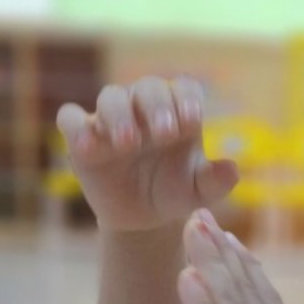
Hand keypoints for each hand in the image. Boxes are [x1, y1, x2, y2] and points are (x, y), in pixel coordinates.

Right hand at [56, 77, 238, 232]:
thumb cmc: (173, 192)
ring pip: (110, 96)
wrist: (142, 217)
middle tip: (166, 133)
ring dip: (120, 114)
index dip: (187, 99)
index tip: (194, 122)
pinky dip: (76, 127)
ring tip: (129, 142)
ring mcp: (111, 119)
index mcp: (178, 113)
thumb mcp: (199, 192)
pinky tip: (89, 148)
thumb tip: (232, 169)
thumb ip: (216, 181)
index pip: (183, 88)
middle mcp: (144, 109)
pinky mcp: (81, 136)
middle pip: (148, 87)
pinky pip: (71, 119)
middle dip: (158, 105)